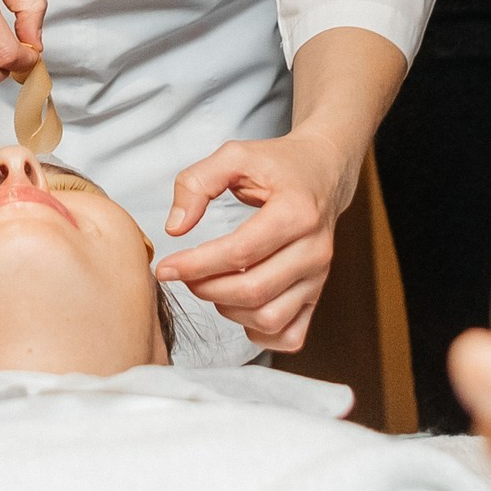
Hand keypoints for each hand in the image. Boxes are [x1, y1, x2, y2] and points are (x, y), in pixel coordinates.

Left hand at [154, 124, 358, 350]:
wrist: (324, 171)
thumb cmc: (279, 164)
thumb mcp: (234, 155)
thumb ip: (197, 183)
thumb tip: (176, 228)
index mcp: (296, 212)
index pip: (240, 252)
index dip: (196, 264)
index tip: (166, 267)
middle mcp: (314, 250)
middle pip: (253, 290)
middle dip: (207, 288)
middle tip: (183, 274)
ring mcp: (319, 276)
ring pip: (270, 318)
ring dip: (230, 310)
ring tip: (212, 284)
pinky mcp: (318, 293)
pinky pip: (290, 334)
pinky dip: (259, 331)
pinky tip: (239, 307)